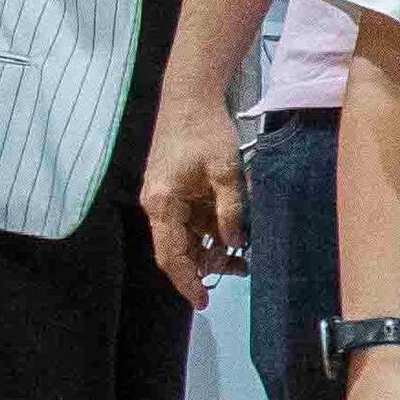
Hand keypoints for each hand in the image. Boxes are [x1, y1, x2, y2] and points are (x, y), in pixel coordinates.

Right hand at [142, 84, 247, 304]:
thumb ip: (230, 210)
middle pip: (178, 249)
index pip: (171, 256)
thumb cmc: (206, 131)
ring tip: (242, 256)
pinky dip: (209, 229)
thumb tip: (233, 242)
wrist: (190, 97)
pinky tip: (232, 232)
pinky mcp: (174, 189)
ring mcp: (164, 197)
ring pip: (186, 236)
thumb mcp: (226, 172)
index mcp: (163, 204)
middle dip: (206, 265)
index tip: (202, 302)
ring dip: (210, 247)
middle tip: (240, 272)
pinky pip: (190, 219)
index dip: (186, 282)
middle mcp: (157, 205)